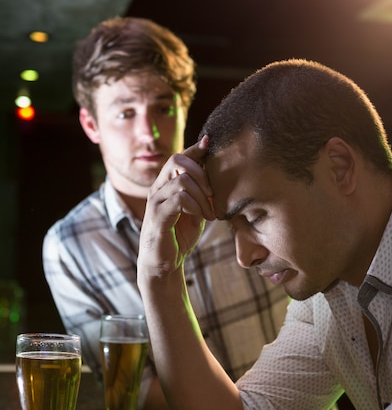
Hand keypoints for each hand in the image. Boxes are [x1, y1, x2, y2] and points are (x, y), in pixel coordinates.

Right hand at [138, 137, 213, 281]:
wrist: (164, 264)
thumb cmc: (179, 237)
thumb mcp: (195, 210)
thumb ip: (202, 194)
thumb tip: (216, 174)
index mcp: (166, 186)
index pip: (178, 157)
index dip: (195, 150)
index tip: (210, 145)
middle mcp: (157, 189)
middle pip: (177, 160)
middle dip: (202, 174)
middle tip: (214, 196)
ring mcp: (156, 202)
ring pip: (181, 180)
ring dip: (202, 195)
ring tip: (210, 212)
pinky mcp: (158, 217)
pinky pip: (179, 199)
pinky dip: (196, 205)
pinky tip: (202, 217)